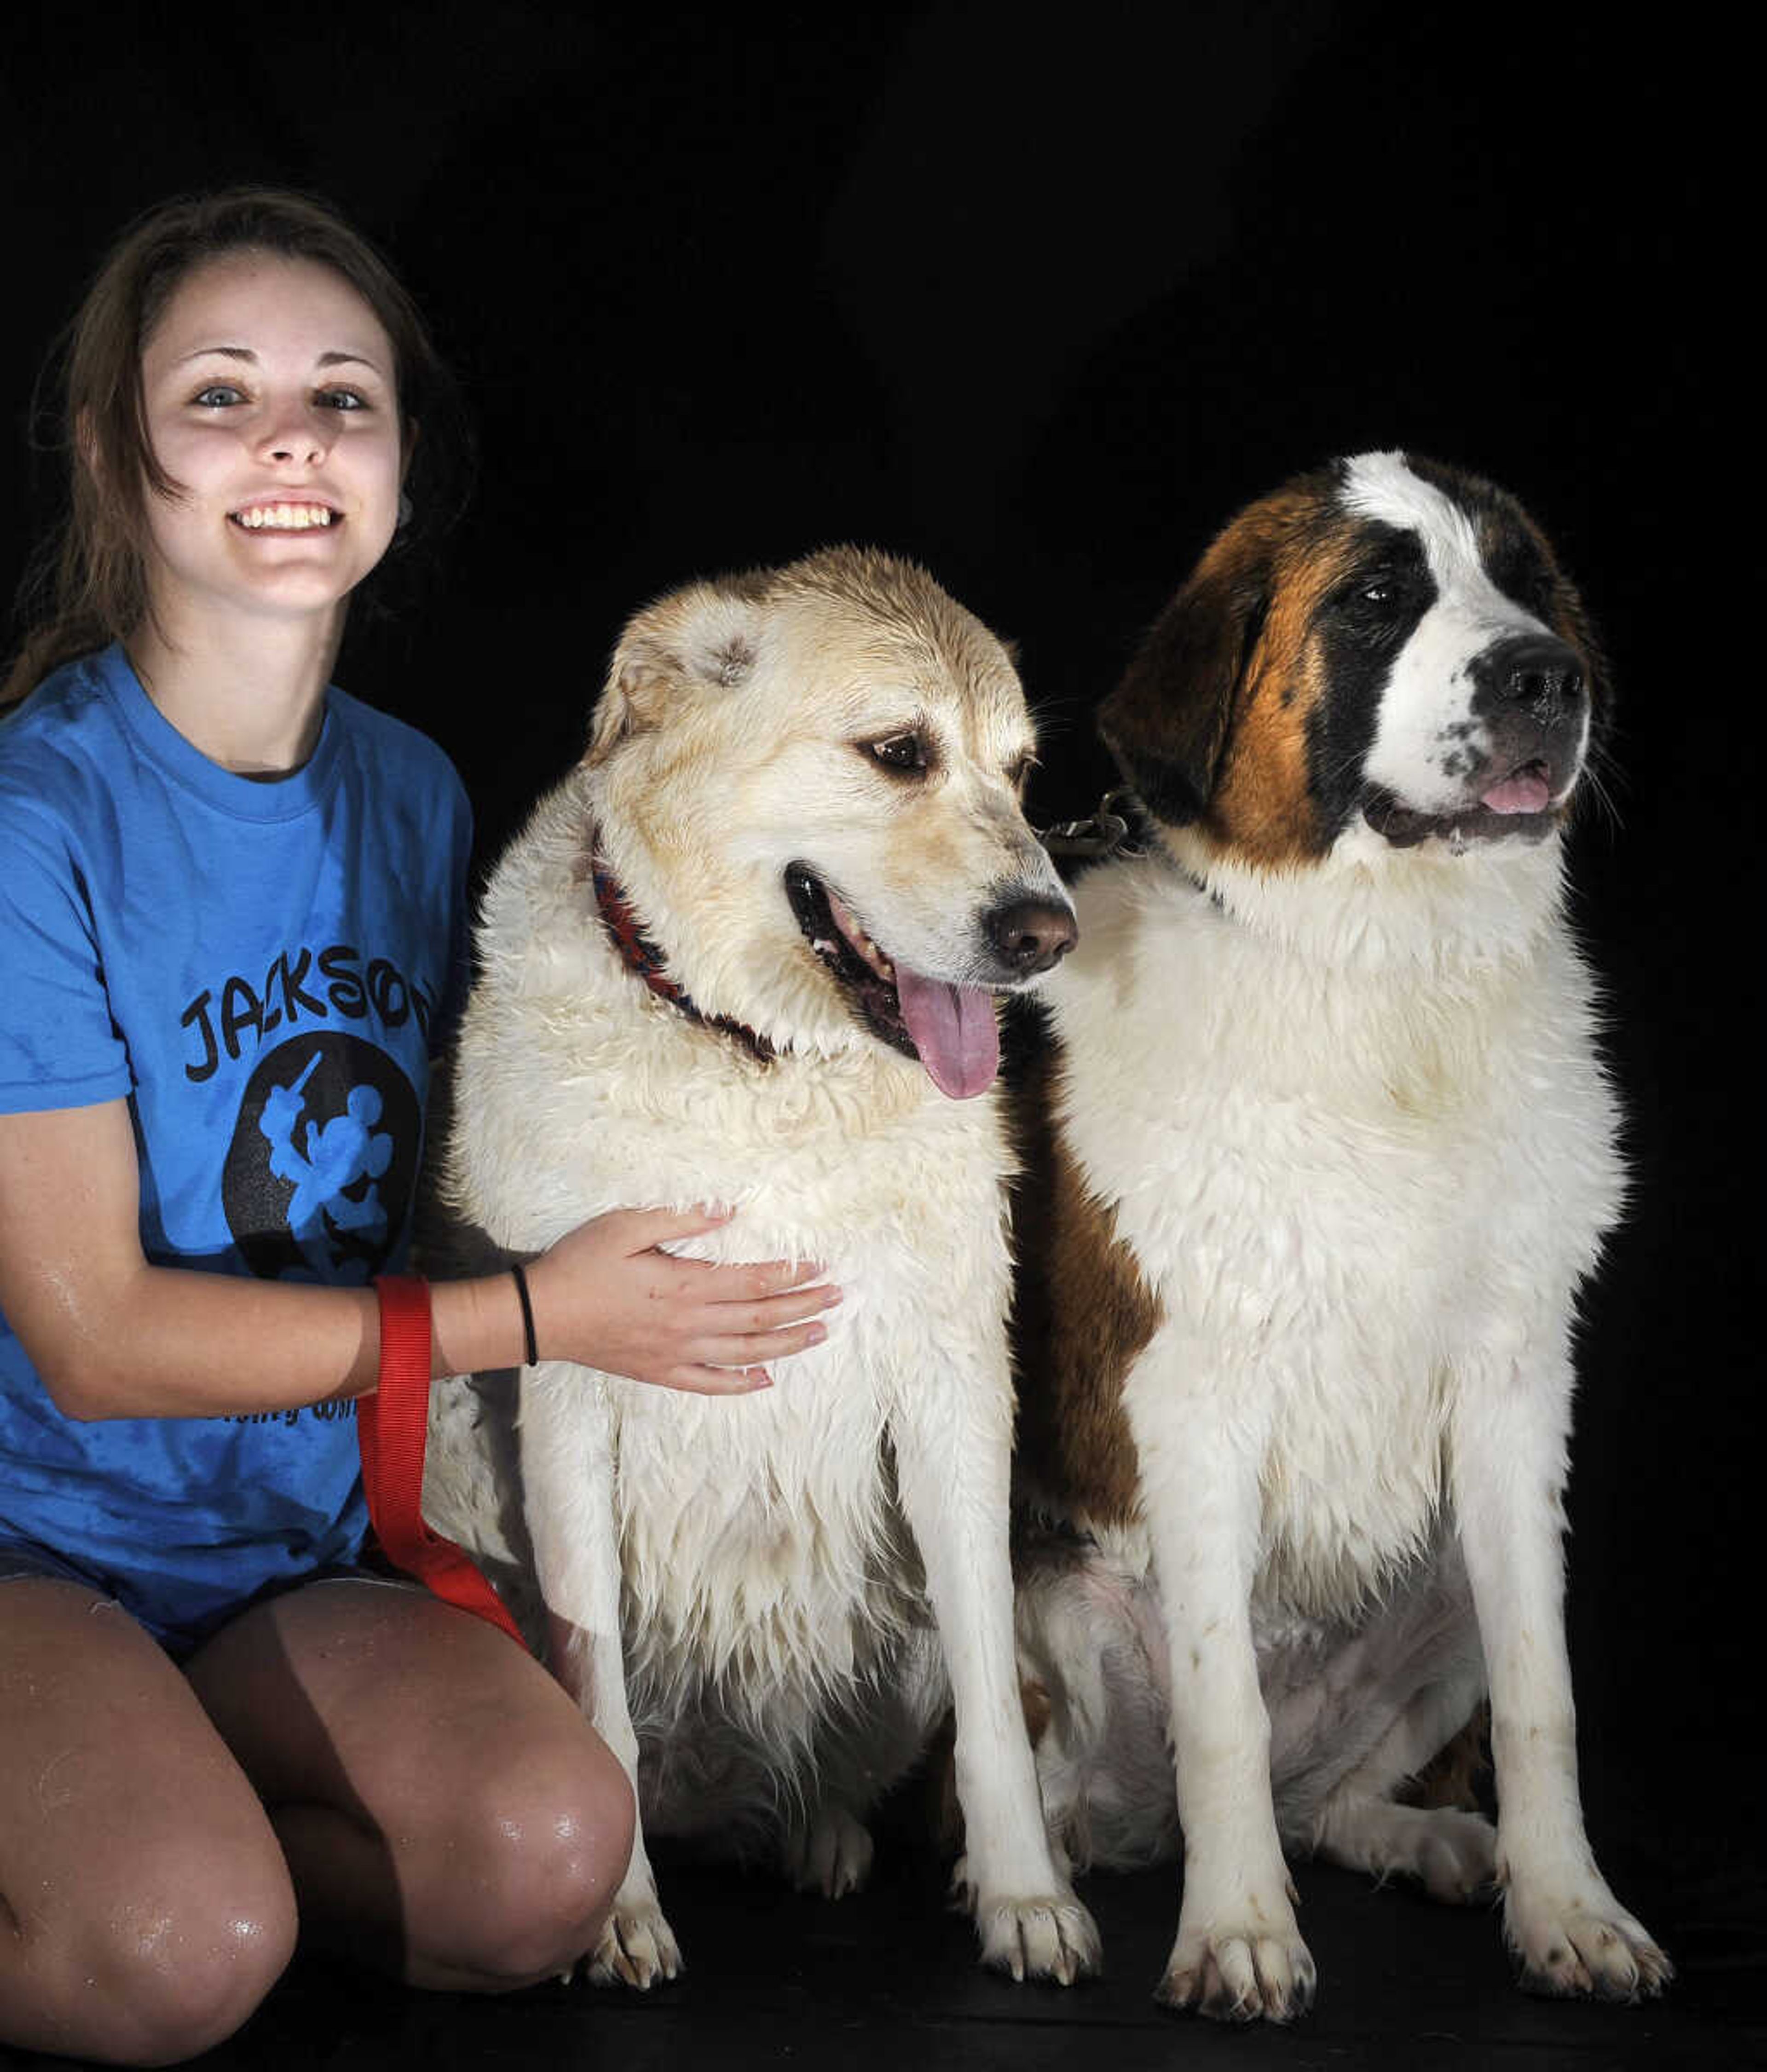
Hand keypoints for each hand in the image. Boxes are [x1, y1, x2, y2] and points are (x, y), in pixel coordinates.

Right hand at [524, 1206, 839, 1394]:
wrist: (541, 1316)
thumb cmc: (582, 1264)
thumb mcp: (626, 1227)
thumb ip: (679, 1221)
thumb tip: (727, 1210)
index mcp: (685, 1286)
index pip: (754, 1281)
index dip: (791, 1274)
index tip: (820, 1265)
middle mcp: (689, 1324)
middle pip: (760, 1318)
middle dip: (803, 1307)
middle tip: (837, 1297)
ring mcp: (677, 1353)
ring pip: (746, 1353)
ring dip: (786, 1344)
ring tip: (819, 1333)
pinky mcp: (660, 1372)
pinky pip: (710, 1384)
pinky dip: (741, 1383)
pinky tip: (764, 1378)